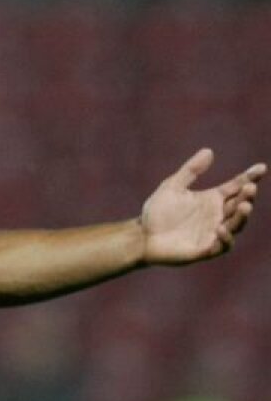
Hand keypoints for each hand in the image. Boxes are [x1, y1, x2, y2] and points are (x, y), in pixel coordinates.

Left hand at [140, 149, 264, 264]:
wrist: (142, 236)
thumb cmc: (157, 212)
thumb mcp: (172, 187)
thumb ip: (190, 170)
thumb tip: (208, 151)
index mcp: (212, 199)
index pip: (236, 187)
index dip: (250, 177)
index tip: (261, 168)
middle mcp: (217, 215)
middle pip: (240, 204)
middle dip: (248, 196)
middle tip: (250, 187)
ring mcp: (213, 233)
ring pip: (236, 225)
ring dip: (242, 216)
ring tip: (244, 205)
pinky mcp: (205, 249)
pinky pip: (223, 245)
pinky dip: (226, 238)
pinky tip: (221, 228)